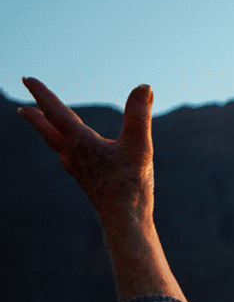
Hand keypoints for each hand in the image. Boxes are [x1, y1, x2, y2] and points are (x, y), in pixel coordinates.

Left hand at [18, 78, 181, 301]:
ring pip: (58, 147)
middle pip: (48, 132)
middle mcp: (74, 155)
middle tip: (22, 109)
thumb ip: (139, 115)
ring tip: (45, 129)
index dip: (42, 93)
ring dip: (49, 134)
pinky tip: (68, 159)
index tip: (28, 79)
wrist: (124, 221)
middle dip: (36, 118)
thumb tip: (144, 86)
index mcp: (80, 142)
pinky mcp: (87, 183)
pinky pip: (70, 163)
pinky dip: (65, 154)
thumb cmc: (130, 184)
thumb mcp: (139, 146)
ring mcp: (79, 171)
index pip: (56, 111)